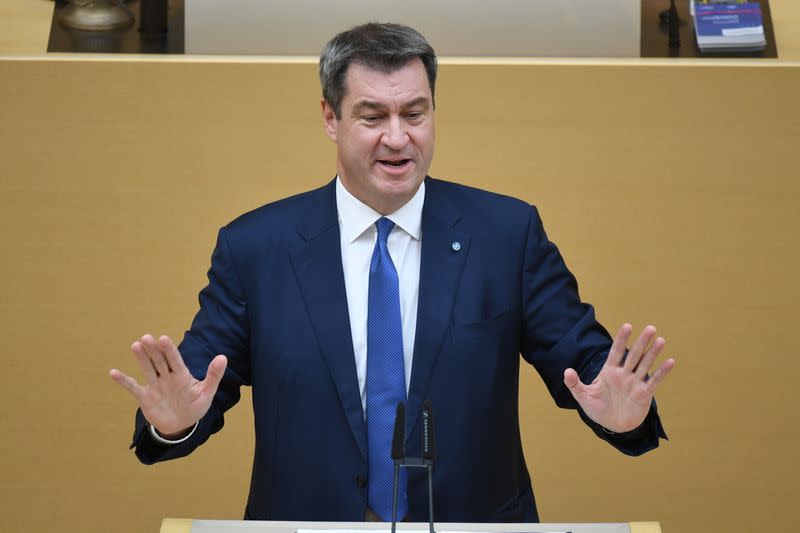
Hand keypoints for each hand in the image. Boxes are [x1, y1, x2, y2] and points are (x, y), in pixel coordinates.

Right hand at [109, 334, 226, 436]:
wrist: (181, 425)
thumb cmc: (195, 407)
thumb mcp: (207, 393)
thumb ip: (214, 376)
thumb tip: (223, 357)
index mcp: (182, 375)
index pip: (175, 360)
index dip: (170, 350)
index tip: (164, 338)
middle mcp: (167, 377)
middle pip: (160, 361)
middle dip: (154, 350)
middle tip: (147, 337)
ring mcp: (155, 386)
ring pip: (147, 370)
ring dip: (141, 359)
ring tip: (135, 345)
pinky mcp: (145, 398)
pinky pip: (133, 388)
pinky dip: (124, 381)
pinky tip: (113, 373)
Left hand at [563, 324, 674, 432]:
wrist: (612, 425)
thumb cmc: (597, 408)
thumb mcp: (583, 396)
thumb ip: (574, 384)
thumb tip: (566, 371)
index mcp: (609, 371)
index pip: (616, 351)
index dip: (621, 339)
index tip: (628, 326)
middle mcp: (624, 373)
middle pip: (634, 355)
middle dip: (641, 342)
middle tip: (651, 328)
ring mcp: (635, 382)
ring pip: (645, 364)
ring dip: (653, 353)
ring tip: (661, 340)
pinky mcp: (644, 393)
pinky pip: (654, 381)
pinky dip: (662, 372)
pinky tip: (670, 361)